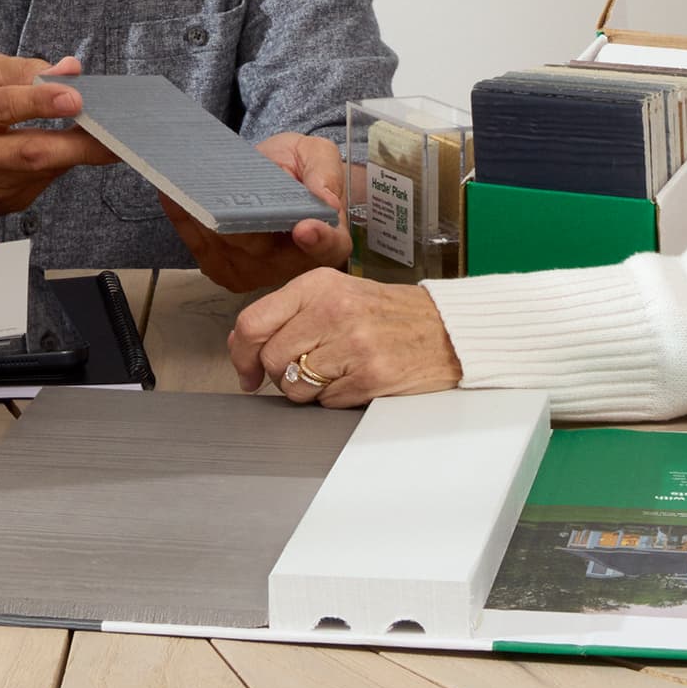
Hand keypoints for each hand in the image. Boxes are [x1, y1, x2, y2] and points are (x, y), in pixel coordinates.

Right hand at [0, 53, 119, 213]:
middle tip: (117, 129)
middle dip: (80, 142)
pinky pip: (43, 182)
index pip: (1, 107)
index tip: (76, 97)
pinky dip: (60, 163)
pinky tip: (64, 147)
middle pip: (30, 153)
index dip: (40, 102)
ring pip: (43, 170)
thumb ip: (21, 70)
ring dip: (76, 150)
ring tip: (100, 129)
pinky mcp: (2, 206)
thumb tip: (69, 70)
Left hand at [159, 130, 350, 294]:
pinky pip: (200, 247)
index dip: (316, 241)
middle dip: (240, 224)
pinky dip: (184, 221)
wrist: (274, 178)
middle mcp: (291, 265)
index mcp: (327, 241)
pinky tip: (172, 194)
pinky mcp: (223, 268)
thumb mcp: (320, 156)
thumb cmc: (302, 169)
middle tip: (221, 199)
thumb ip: (325, 173)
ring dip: (204, 219)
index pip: (326, 247)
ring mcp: (254, 272)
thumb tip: (326, 200)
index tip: (303, 229)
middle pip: (263, 248)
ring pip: (226, 248)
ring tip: (187, 187)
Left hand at [229, 269, 461, 408]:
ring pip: (295, 386)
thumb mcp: (335, 295)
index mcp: (319, 284)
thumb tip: (241, 343)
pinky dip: (333, 399)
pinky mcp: (370, 376)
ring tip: (333, 373)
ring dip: (306, 390)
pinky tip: (354, 380)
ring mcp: (353, 344)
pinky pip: (325, 403)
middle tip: (303, 370)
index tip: (246, 371)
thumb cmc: (385, 313)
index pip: (254, 321)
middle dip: (279, 374)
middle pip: (272, 359)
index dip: (242, 354)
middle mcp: (333, 310)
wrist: (445, 329)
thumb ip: (286, 314)